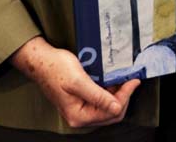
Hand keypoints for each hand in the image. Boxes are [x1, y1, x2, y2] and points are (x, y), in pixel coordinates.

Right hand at [11, 36, 139, 128]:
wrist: (41, 60)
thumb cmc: (56, 68)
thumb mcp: (78, 81)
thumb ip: (97, 96)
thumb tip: (116, 108)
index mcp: (78, 115)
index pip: (110, 112)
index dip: (125, 96)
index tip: (133, 80)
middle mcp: (80, 115)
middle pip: (111, 113)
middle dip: (123, 96)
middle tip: (131, 79)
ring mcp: (81, 107)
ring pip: (107, 105)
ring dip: (118, 93)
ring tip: (124, 77)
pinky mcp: (82, 99)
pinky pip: (101, 99)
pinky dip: (110, 90)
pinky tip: (113, 78)